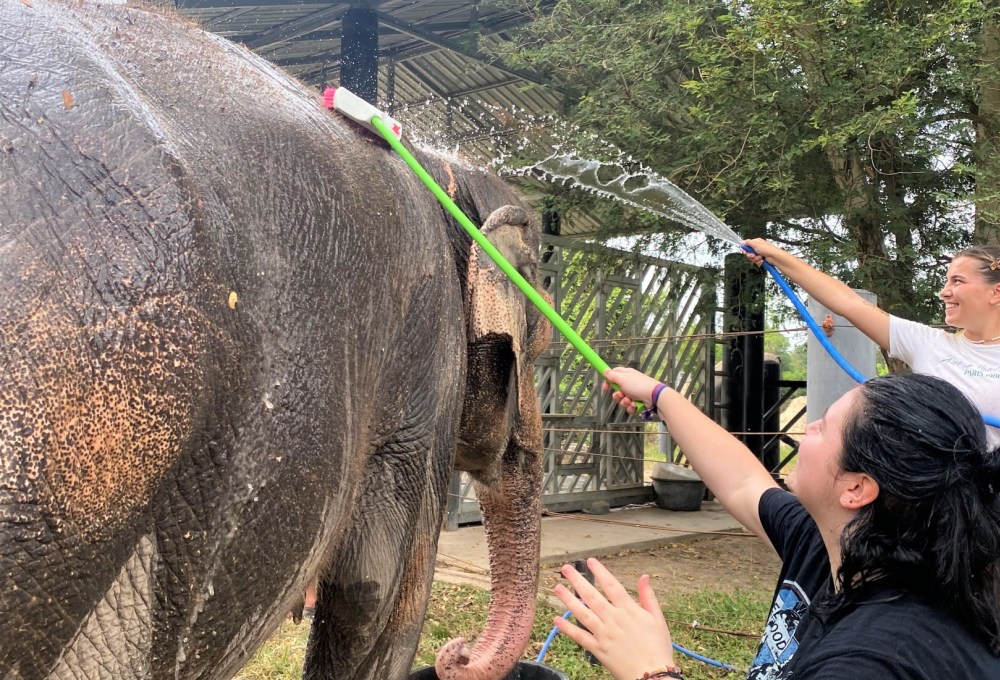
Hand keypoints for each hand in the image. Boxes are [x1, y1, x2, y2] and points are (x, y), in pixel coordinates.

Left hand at [552, 558, 674, 679]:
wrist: (652, 676)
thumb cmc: (658, 647)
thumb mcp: (657, 619)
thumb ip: (648, 597)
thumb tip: (644, 576)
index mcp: (629, 610)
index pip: (611, 586)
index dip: (600, 572)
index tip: (590, 561)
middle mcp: (613, 620)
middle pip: (592, 596)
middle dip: (578, 581)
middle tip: (566, 569)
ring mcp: (604, 634)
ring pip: (583, 614)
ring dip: (568, 600)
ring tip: (557, 588)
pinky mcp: (598, 649)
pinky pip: (580, 637)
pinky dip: (568, 629)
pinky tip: (557, 619)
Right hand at [603, 367, 663, 414]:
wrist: (654, 396)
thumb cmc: (638, 385)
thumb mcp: (622, 378)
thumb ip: (612, 376)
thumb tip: (605, 371)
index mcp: (626, 375)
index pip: (614, 375)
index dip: (608, 381)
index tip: (605, 388)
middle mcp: (629, 384)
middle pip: (617, 390)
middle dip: (617, 395)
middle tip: (621, 395)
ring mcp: (634, 394)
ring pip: (622, 400)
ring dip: (624, 402)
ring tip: (630, 401)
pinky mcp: (637, 402)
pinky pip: (629, 406)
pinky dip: (631, 407)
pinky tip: (635, 405)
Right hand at [741, 238, 785, 266]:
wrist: (775, 257)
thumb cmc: (768, 249)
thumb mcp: (756, 244)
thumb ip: (748, 243)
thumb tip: (742, 241)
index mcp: (756, 242)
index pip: (747, 245)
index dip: (745, 249)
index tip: (745, 252)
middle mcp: (758, 247)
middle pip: (749, 252)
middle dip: (750, 255)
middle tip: (753, 255)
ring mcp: (760, 253)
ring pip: (752, 258)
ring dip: (755, 259)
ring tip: (760, 258)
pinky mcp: (762, 258)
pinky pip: (756, 261)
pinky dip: (758, 262)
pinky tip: (761, 260)